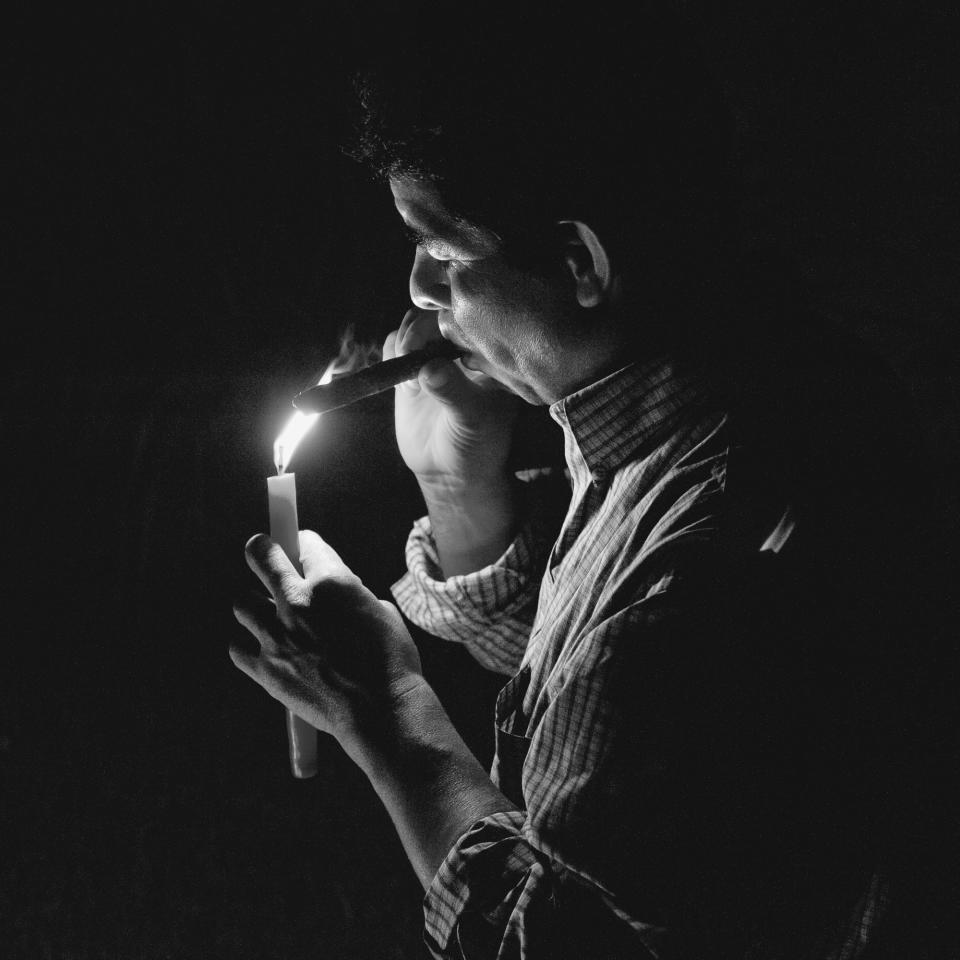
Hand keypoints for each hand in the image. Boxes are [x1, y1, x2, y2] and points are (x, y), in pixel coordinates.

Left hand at [230, 530, 423, 759]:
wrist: (381, 713)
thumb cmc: (392, 662)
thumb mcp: (382, 612)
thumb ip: (351, 596)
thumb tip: (335, 594)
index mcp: (332, 582)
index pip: (306, 543)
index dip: (304, 543)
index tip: (302, 546)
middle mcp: (298, 602)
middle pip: (260, 555)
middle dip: (263, 550)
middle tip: (264, 552)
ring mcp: (277, 636)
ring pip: (242, 602)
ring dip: (256, 604)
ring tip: (271, 616)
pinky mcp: (265, 669)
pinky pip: (237, 646)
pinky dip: (248, 645)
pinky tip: (266, 648)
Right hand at [383, 308, 519, 494]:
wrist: (450, 471)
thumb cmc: (476, 446)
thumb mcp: (471, 420)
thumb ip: (453, 391)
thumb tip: (430, 367)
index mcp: (486, 354)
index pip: (468, 318)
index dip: (450, 317)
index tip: (437, 335)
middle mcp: (460, 349)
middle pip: (436, 314)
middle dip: (421, 329)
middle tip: (412, 353)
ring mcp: (433, 357)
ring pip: (413, 324)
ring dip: (406, 339)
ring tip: (408, 371)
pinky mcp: (408, 370)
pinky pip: (394, 344)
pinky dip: (393, 351)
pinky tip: (402, 382)